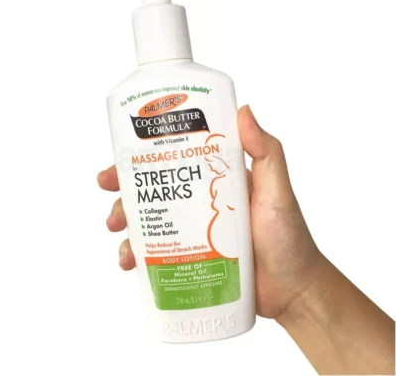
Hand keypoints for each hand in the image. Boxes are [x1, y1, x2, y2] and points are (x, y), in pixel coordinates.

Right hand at [97, 105, 322, 319]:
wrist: (292, 290)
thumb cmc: (288, 238)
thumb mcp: (276, 190)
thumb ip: (266, 152)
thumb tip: (243, 110)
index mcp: (214, 180)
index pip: (172, 160)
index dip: (141, 158)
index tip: (119, 159)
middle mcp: (198, 203)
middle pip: (152, 190)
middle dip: (124, 191)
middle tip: (109, 192)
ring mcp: (192, 232)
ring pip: (148, 221)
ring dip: (125, 222)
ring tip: (118, 231)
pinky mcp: (189, 259)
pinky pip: (155, 254)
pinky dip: (137, 256)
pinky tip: (130, 262)